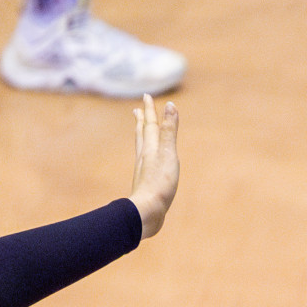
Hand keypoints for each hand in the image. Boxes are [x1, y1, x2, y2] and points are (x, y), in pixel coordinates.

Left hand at [129, 94, 179, 239]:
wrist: (148, 211)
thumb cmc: (160, 183)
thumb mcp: (168, 153)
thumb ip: (169, 130)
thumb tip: (170, 105)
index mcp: (150, 148)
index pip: (150, 124)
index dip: (150, 110)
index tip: (146, 96)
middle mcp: (144, 157)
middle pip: (142, 135)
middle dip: (141, 121)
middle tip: (137, 111)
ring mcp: (144, 171)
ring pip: (141, 149)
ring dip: (141, 137)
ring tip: (140, 132)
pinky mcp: (146, 184)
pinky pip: (145, 164)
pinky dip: (146, 156)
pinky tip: (147, 162)